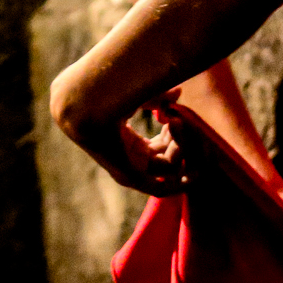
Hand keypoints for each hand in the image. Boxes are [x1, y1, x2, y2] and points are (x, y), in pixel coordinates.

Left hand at [64, 96, 209, 196]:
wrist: (87, 101)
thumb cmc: (109, 94)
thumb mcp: (139, 97)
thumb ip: (159, 99)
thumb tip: (178, 94)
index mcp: (128, 143)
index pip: (164, 147)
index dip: (177, 132)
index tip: (174, 112)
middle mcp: (129, 160)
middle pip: (170, 159)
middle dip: (182, 140)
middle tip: (175, 118)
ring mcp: (129, 170)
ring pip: (171, 168)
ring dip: (182, 148)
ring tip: (174, 122)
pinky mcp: (129, 176)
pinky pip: (163, 188)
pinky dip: (182, 183)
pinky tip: (196, 169)